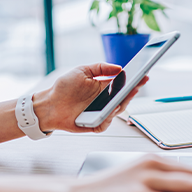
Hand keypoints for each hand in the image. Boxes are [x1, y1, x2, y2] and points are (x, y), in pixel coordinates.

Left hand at [33, 63, 148, 133]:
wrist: (49, 105)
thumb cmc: (64, 88)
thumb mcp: (82, 71)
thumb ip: (101, 67)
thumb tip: (119, 68)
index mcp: (104, 87)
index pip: (124, 84)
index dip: (134, 81)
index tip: (143, 75)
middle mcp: (105, 101)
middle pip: (124, 98)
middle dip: (132, 92)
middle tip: (137, 85)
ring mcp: (101, 113)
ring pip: (117, 111)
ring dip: (121, 104)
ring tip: (125, 96)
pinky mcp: (95, 124)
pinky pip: (105, 123)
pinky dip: (108, 119)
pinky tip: (109, 112)